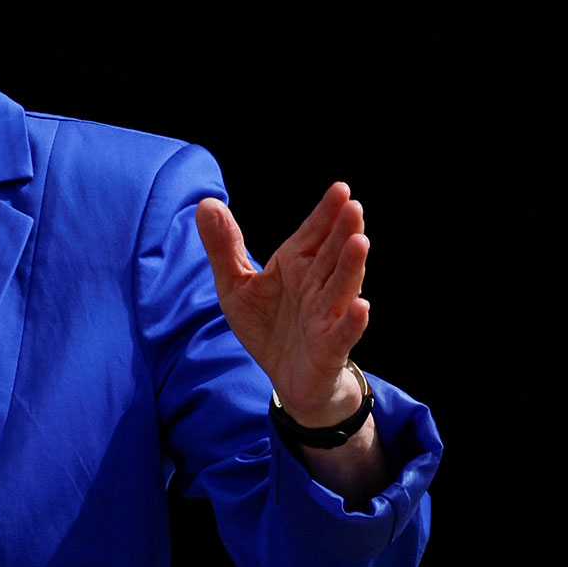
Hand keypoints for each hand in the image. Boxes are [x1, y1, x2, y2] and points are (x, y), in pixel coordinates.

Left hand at [196, 182, 369, 426]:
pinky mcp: (329, 347)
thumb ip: (224, 247)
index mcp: (296, 265)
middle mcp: (316, 285)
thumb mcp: (235, 286)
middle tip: (353, 206)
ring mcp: (326, 315)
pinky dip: (352, 321)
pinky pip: (343, 333)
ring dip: (351, 266)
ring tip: (360, 242)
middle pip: (332, 254)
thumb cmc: (267, 326)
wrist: (286, 377)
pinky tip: (361, 306)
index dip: (326, 212)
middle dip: (343, 230)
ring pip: (342, 287)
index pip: (313, 233)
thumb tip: (206, 202)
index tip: (340, 188)